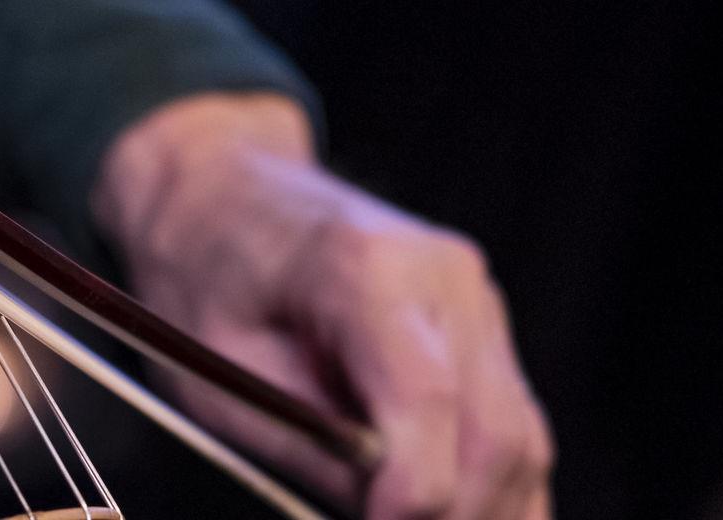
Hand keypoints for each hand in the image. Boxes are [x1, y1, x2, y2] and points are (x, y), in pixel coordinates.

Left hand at [93, 93, 552, 518]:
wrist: (219, 194)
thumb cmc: (202, 279)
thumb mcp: (220, 374)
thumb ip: (310, 445)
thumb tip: (379, 512)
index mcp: (365, 267)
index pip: (425, 396)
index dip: (416, 492)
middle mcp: (443, 276)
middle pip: (493, 429)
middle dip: (457, 514)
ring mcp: (474, 298)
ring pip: (520, 435)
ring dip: (488, 508)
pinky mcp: (482, 326)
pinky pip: (512, 423)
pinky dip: (494, 485)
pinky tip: (461, 515)